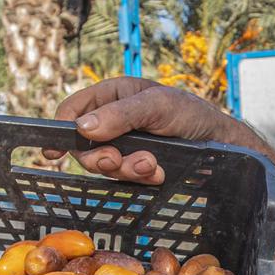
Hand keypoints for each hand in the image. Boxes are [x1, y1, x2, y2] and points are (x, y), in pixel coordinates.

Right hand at [40, 77, 238, 185]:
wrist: (221, 145)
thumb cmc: (190, 113)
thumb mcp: (157, 106)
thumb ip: (120, 115)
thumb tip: (82, 128)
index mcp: (112, 95)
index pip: (73, 111)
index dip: (61, 131)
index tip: (53, 154)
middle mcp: (113, 120)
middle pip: (84, 146)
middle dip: (102, 158)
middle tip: (119, 160)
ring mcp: (124, 145)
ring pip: (105, 166)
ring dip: (127, 169)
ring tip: (153, 164)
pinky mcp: (136, 166)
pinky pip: (125, 179)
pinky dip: (142, 178)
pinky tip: (159, 173)